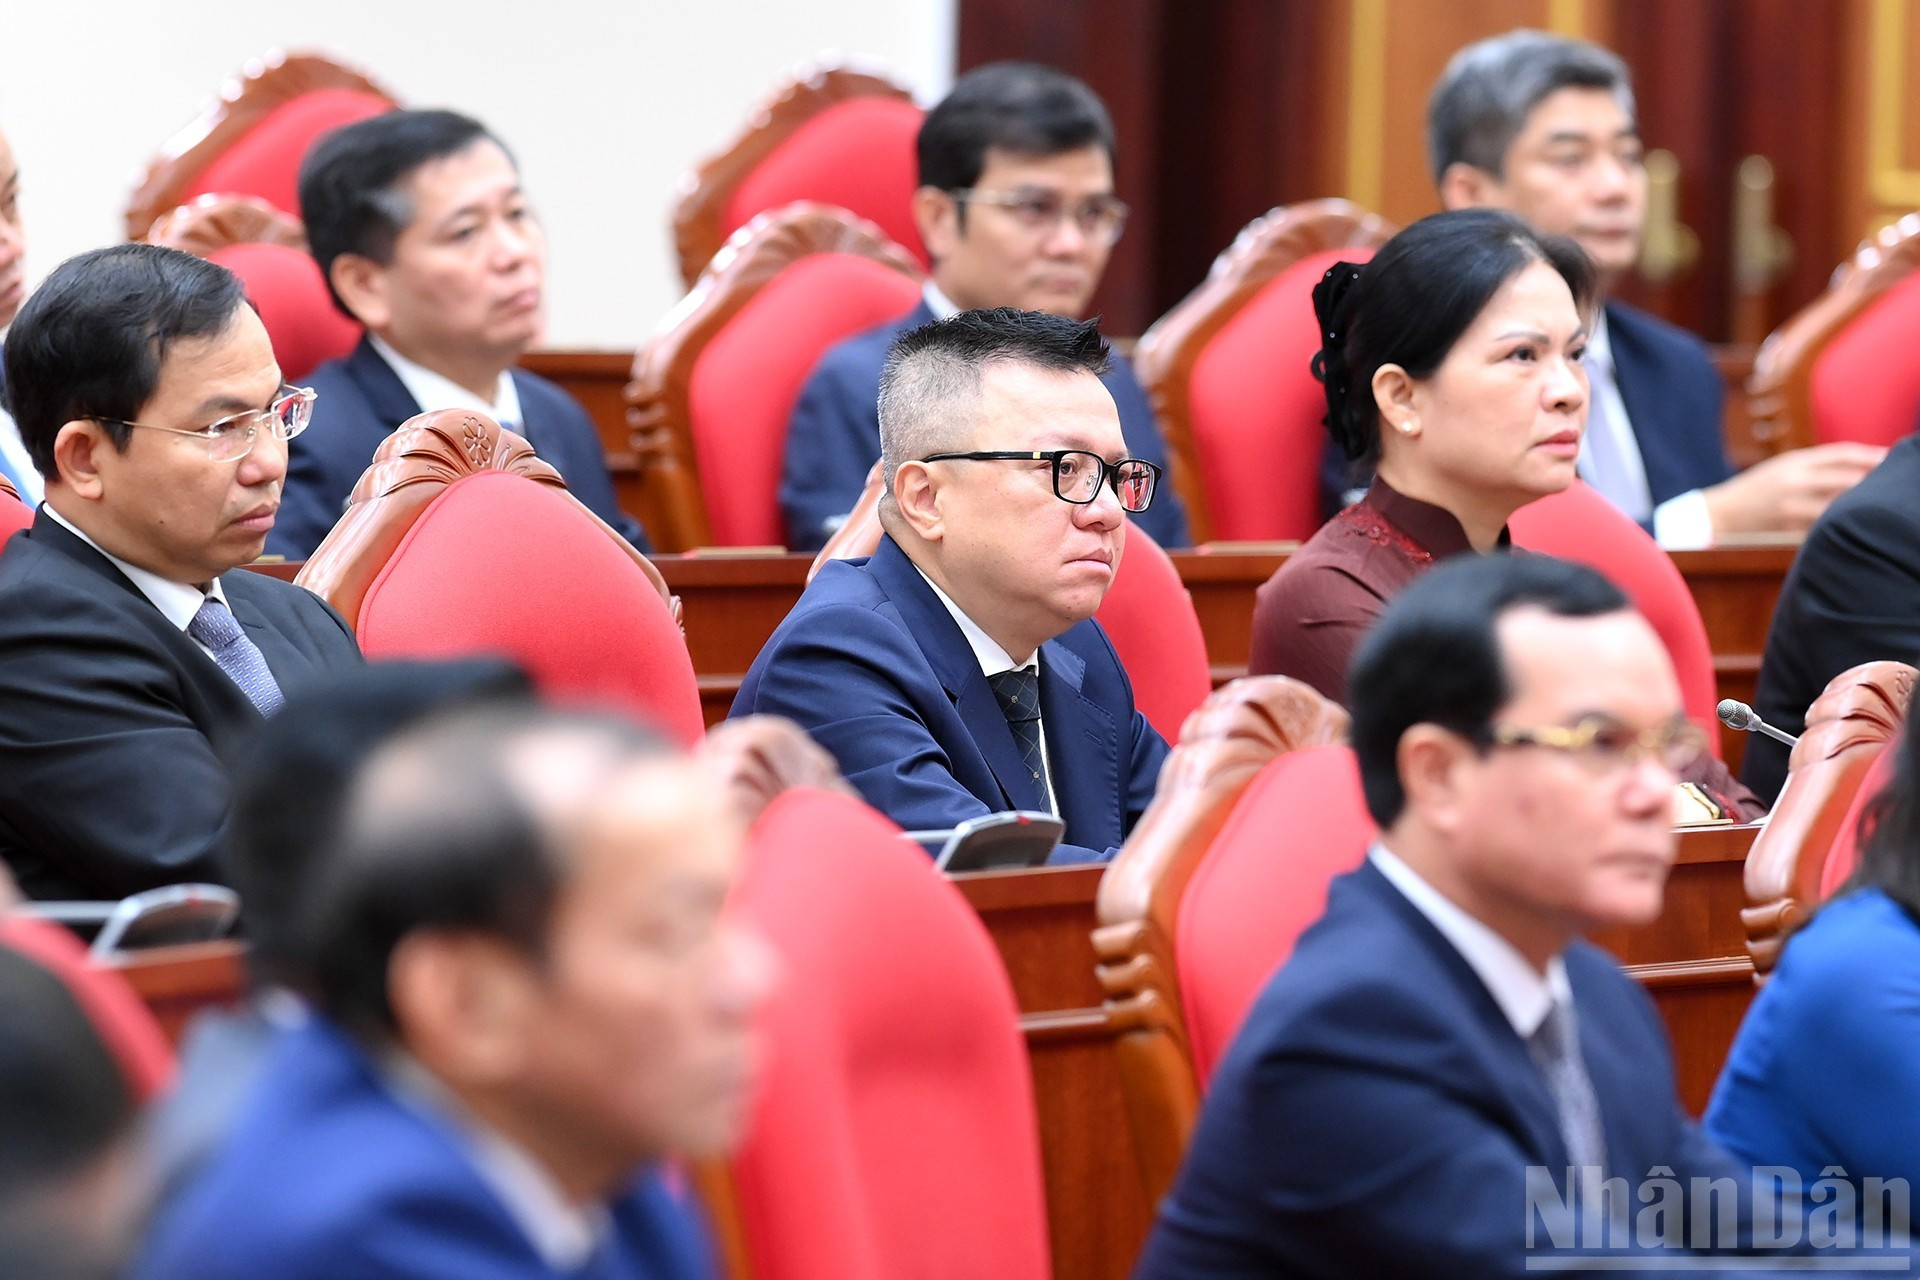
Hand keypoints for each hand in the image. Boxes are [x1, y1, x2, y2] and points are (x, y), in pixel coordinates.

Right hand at [1702, 442, 1886, 536]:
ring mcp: (1792, 508)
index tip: (1894, 458)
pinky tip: (1847, 529)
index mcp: (1794, 462)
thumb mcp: (1783, 468)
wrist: (1719, 514)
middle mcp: (1794, 482)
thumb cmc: (1757, 489)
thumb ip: (1818, 465)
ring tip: (1872, 510)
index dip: (1873, 455)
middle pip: (1849, 480)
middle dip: (1873, 483)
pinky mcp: (1788, 530)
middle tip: (1891, 486)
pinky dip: (1837, 527)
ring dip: (1857, 508)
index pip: (1843, 453)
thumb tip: (1864, 465)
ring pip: (1839, 507)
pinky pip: (1822, 528)